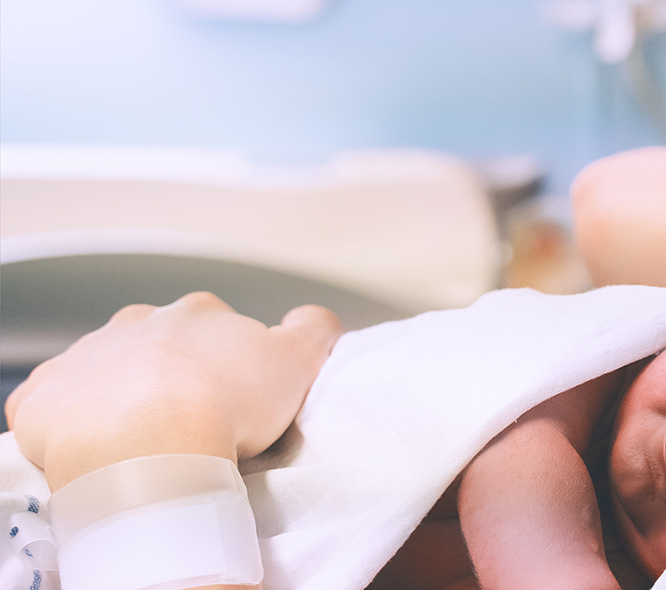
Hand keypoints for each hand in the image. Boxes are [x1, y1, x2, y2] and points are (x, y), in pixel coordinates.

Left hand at [6, 292, 341, 487]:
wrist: (145, 443)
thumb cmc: (225, 405)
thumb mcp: (298, 360)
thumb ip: (313, 330)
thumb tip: (314, 318)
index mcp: (198, 314)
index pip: (216, 330)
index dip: (228, 364)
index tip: (232, 400)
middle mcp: (137, 322)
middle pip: (157, 347)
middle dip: (170, 376)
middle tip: (190, 423)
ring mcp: (85, 356)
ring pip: (104, 374)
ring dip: (120, 400)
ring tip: (143, 444)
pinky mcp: (43, 396)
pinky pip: (52, 406)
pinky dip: (70, 424)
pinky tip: (93, 450)